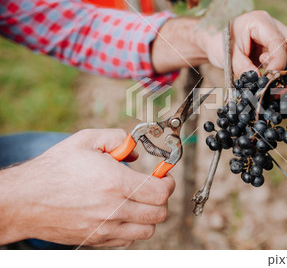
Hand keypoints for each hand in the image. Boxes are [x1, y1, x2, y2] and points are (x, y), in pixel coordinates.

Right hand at [0, 129, 174, 246]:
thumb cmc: (55, 169)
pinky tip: (123, 214)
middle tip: (153, 187)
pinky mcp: (97, 240)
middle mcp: (114, 210)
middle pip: (159, 213)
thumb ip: (117, 138)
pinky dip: (133, 229)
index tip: (164, 176)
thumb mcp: (86, 139)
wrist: (25, 199)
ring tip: (138, 201)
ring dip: (149, 215)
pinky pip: (129, 240)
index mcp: (115, 183)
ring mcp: (106, 229)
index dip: (168, 182)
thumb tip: (135, 151)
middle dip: (162, 198)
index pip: (161, 192)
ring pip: (148, 230)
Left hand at [151, 10, 286, 77]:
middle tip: (267, 72)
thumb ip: (243, 67)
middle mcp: (273, 25)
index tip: (270, 77)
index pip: (279, 41)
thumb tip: (258, 80)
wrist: (215, 42)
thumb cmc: (220, 45)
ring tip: (263, 66)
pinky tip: (266, 66)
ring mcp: (278, 33)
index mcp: (259, 21)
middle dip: (285, 63)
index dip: (278, 62)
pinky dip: (282, 66)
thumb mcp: (228, 57)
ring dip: (284, 65)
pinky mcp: (279, 44)